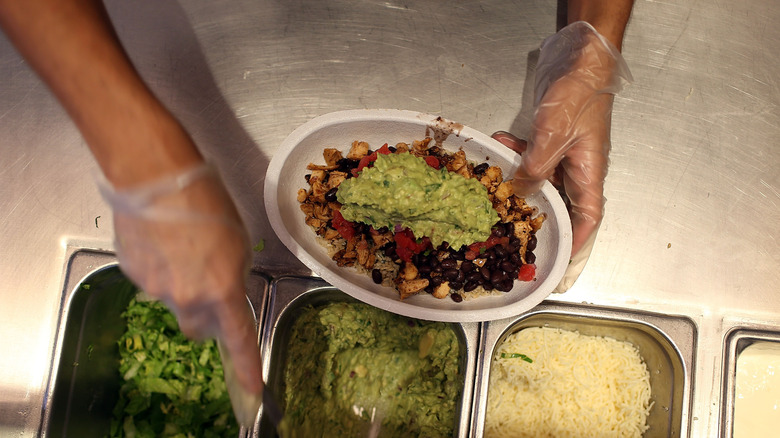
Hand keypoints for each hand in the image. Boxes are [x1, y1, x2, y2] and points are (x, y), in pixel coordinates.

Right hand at [101, 163, 263, 393]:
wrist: (156, 176)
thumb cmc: (206, 200)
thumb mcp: (238, 240)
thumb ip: (233, 276)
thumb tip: (225, 290)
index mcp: (222, 288)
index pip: (238, 339)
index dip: (247, 366)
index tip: (252, 390)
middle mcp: (188, 296)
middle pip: (197, 326)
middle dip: (205, 314)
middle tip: (208, 282)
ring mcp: (157, 288)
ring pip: (173, 302)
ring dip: (181, 286)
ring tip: (182, 246)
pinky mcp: (133, 274)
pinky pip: (152, 283)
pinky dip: (160, 270)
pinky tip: (162, 241)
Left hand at [493, 21, 631, 291]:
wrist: (580, 59)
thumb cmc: (579, 95)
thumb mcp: (555, 134)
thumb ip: (537, 166)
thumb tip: (521, 192)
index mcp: (588, 174)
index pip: (588, 218)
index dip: (575, 243)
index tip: (559, 263)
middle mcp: (577, 169)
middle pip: (559, 204)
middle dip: (534, 218)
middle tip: (510, 233)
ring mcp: (562, 154)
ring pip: (538, 181)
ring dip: (516, 182)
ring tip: (494, 184)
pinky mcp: (549, 140)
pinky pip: (529, 157)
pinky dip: (514, 154)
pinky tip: (499, 145)